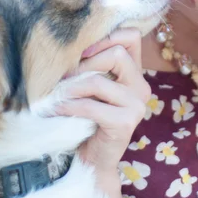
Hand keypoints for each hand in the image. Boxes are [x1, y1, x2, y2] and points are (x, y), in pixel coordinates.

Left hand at [55, 28, 150, 197]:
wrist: (92, 160)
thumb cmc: (87, 119)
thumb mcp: (92, 87)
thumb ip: (92, 65)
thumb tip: (68, 43)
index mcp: (136, 73)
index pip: (132, 36)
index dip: (107, 36)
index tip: (82, 51)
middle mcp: (141, 86)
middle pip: (118, 53)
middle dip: (85, 62)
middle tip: (64, 76)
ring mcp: (137, 105)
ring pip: (99, 80)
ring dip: (71, 87)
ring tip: (55, 94)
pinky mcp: (126, 122)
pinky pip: (91, 106)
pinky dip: (69, 106)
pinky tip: (57, 109)